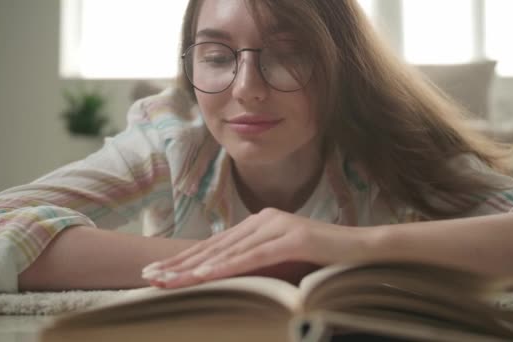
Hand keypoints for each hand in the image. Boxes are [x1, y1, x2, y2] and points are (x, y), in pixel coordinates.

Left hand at [141, 208, 371, 287]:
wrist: (364, 251)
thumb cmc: (323, 261)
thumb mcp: (284, 263)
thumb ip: (257, 265)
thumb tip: (227, 280)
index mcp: (260, 223)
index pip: (216, 245)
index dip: (185, 260)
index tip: (158, 273)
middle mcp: (265, 220)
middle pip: (215, 246)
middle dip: (180, 263)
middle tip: (148, 276)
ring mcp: (279, 226)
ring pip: (228, 251)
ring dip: (195, 267)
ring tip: (167, 280)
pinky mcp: (293, 238)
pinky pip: (253, 257)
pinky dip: (227, 267)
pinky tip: (204, 276)